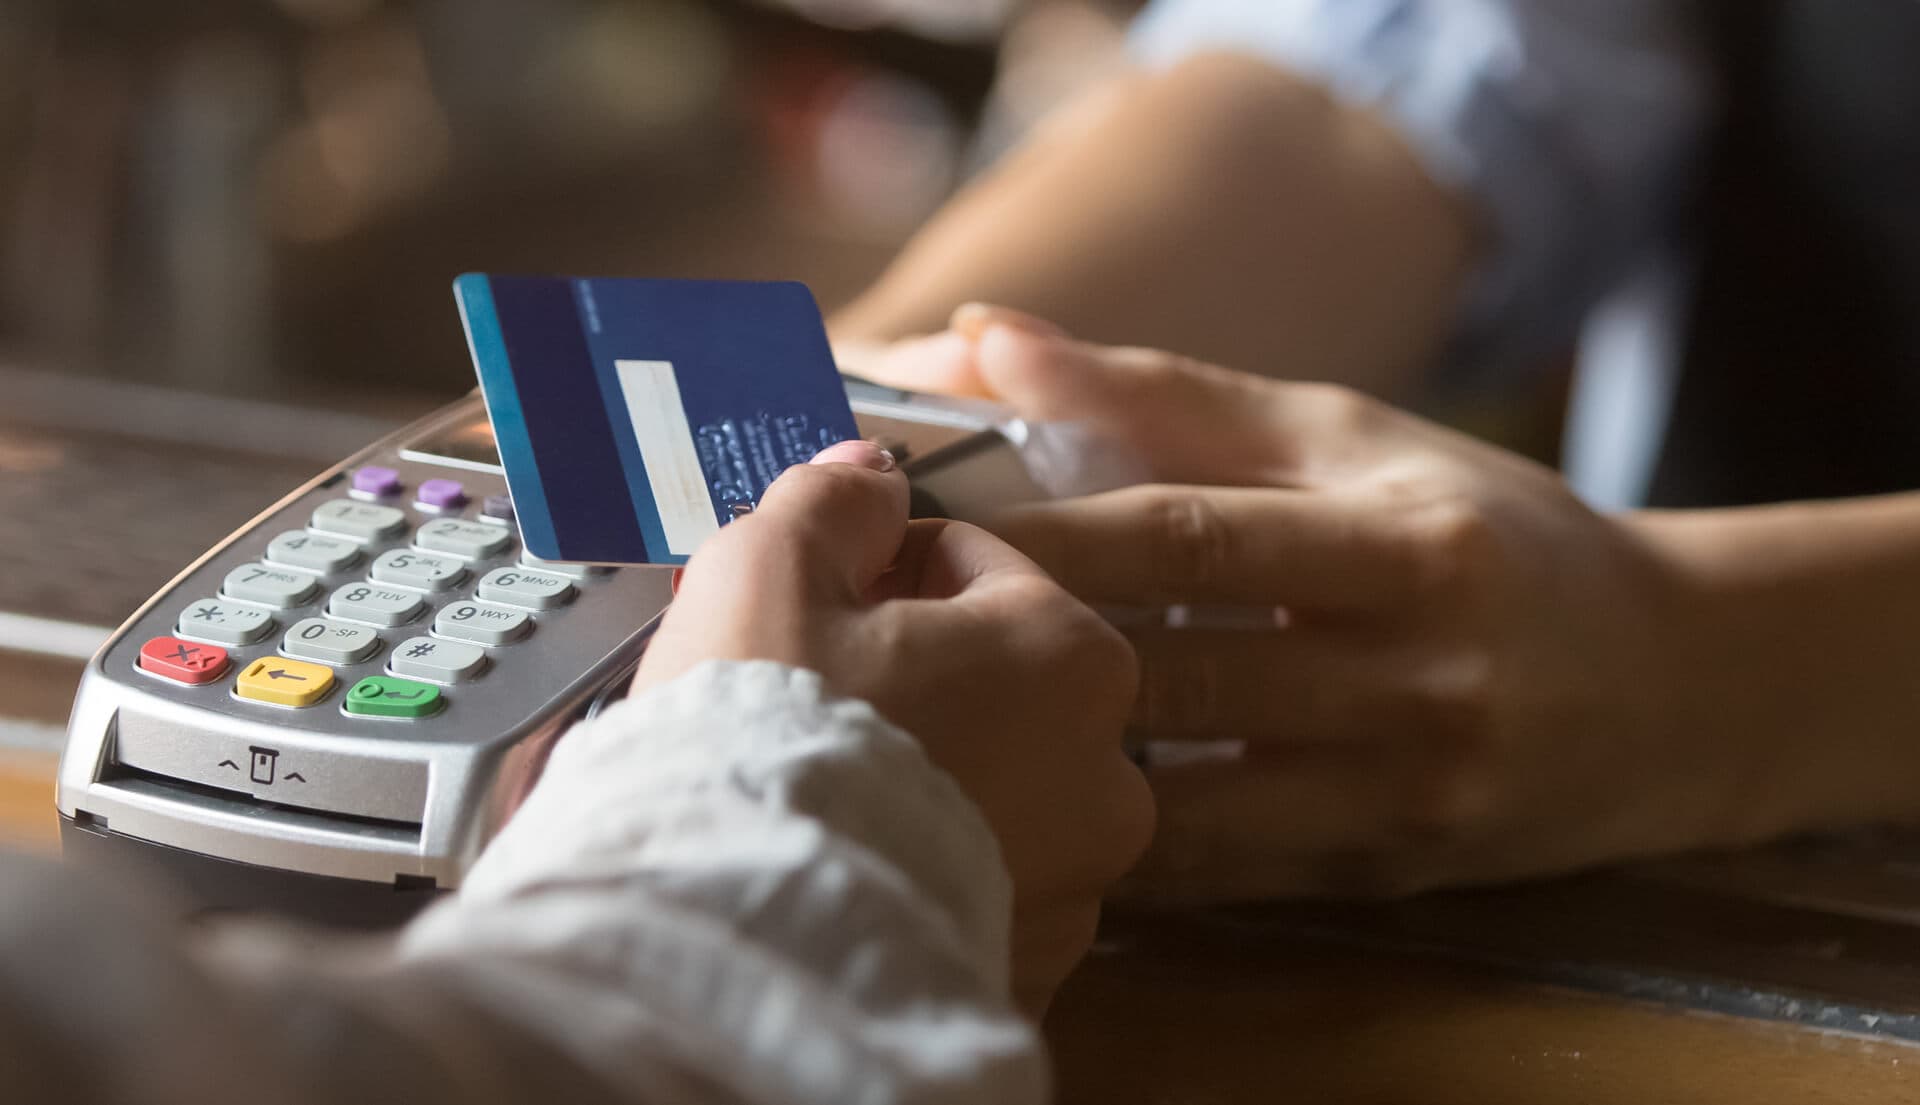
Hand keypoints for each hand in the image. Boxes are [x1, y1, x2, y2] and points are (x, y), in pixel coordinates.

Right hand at [634, 440, 1152, 1012]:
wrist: (743, 943)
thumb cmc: (765, 738)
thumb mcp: (771, 569)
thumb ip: (833, 500)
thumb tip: (870, 472)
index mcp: (1071, 657)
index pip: (975, 565)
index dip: (877, 569)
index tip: (809, 599)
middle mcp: (1107, 780)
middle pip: (991, 685)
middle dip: (906, 676)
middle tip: (801, 695)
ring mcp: (1073, 893)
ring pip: (985, 793)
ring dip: (918, 777)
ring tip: (813, 790)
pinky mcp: (1024, 980)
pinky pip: (968, 893)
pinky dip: (915, 873)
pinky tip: (837, 867)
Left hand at [865, 309, 1731, 902]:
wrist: (1676, 686)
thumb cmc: (1486, 534)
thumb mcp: (1353, 438)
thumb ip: (1169, 393)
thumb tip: (988, 334)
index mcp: (1405, 543)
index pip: (1192, 538)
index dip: (1045, 535)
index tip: (919, 524)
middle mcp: (1416, 676)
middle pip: (1176, 673)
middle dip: (1023, 652)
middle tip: (889, 638)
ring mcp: (1408, 793)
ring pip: (1187, 801)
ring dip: (1058, 765)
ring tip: (940, 732)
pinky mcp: (1391, 874)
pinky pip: (1224, 872)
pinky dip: (1127, 841)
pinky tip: (1038, 807)